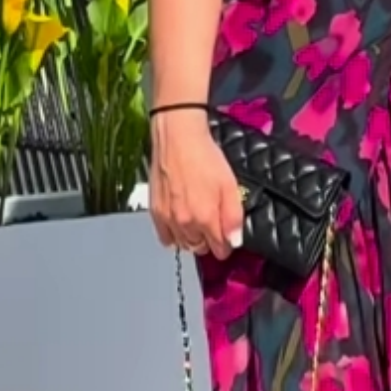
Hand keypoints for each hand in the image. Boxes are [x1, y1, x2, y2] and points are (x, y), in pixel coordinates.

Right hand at [149, 110, 243, 258]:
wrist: (178, 140)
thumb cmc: (205, 158)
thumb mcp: (230, 186)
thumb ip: (234, 218)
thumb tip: (234, 241)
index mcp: (206, 219)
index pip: (219, 250)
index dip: (226, 244)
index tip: (227, 237)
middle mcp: (185, 224)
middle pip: (200, 248)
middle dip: (209, 241)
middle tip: (213, 224)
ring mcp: (168, 219)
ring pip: (183, 244)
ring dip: (192, 239)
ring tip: (198, 222)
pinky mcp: (156, 212)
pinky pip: (165, 238)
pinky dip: (174, 236)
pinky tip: (180, 225)